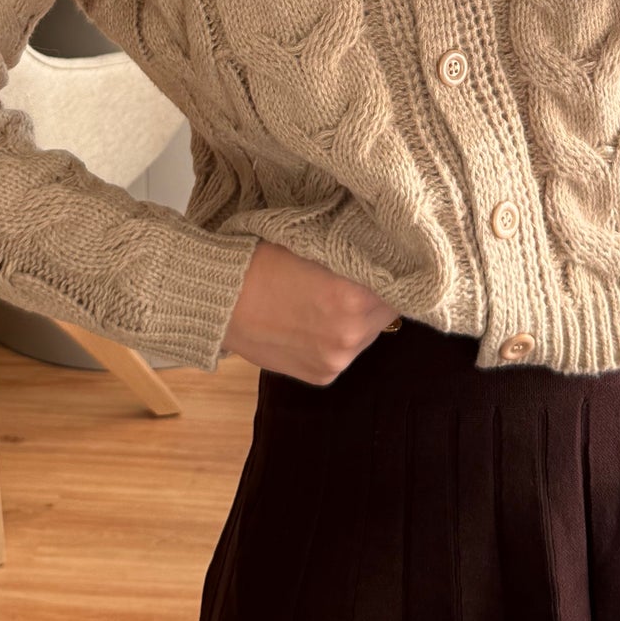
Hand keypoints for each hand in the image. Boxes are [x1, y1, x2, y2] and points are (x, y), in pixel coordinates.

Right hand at [221, 240, 401, 385]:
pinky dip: (342, 336)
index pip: (399, 282)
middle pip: (388, 311)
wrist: (220, 300)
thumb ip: (353, 256)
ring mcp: (335, 359)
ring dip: (363, 316)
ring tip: (340, 297)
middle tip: (366, 274)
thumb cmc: (262, 262)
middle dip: (380, 293)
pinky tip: (323, 317)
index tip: (392, 257)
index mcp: (351, 296)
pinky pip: (346, 352)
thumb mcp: (316, 246)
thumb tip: (382, 253)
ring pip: (369, 333)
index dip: (396, 267)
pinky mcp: (322, 375)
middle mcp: (349, 334)